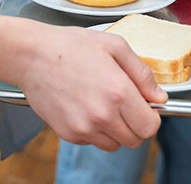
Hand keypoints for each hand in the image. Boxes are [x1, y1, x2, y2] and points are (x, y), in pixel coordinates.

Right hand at [19, 24, 165, 150]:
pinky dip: (93, 130)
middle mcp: (102, 115)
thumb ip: (142, 73)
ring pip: (114, 145)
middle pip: (135, 140)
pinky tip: (84, 106)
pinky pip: (91, 141)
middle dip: (135, 124)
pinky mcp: (68, 133)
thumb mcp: (114, 46)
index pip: (150, 127)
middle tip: (123, 104)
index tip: (145, 108)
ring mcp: (83, 127)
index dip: (151, 117)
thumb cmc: (69, 46)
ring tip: (101, 104)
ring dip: (114, 130)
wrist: (31, 55)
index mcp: (118, 92)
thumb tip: (159, 97)